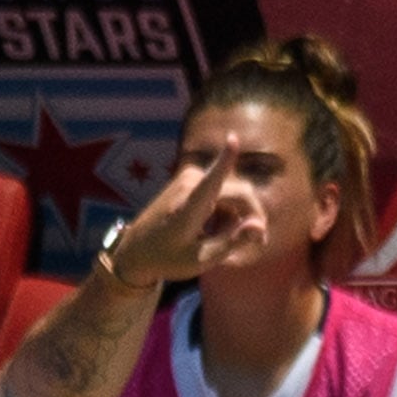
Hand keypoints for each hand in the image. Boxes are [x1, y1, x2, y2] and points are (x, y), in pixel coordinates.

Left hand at [107, 148, 249, 285]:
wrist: (137, 251)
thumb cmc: (169, 259)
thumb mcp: (202, 259)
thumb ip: (233, 241)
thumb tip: (260, 227)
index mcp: (189, 207)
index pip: (212, 180)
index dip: (225, 160)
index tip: (232, 137)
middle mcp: (189, 185)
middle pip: (240, 193)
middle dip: (251, 217)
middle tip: (254, 244)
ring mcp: (188, 178)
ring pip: (233, 195)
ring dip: (236, 217)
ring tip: (221, 240)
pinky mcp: (188, 178)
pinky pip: (221, 192)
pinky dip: (224, 212)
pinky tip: (213, 230)